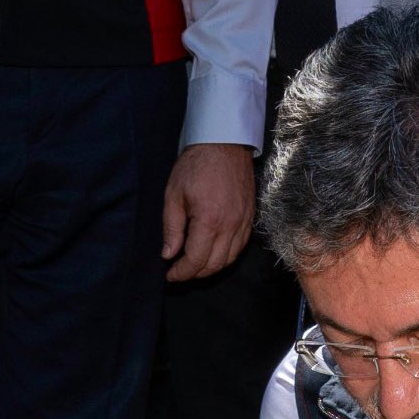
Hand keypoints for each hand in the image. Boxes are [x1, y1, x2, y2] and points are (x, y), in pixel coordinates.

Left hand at [163, 144, 255, 281]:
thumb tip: (168, 254)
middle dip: (195, 274)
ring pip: (229, 260)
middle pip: (214, 265)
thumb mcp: (174, 194)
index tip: (170, 275)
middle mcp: (230, 226)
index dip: (181, 273)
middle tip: (180, 271)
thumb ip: (171, 227)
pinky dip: (226, 257)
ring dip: (211, 268)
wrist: (224, 143)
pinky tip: (213, 253)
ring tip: (195, 265)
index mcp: (209, 220)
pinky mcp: (250, 218)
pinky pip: (240, 247)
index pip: (196, 260)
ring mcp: (243, 223)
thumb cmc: (196, 165)